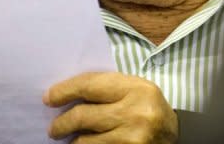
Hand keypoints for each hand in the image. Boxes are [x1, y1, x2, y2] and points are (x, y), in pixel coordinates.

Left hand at [43, 71, 177, 142]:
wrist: (174, 134)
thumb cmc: (146, 104)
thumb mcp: (133, 87)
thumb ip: (106, 87)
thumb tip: (68, 93)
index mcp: (134, 88)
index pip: (90, 86)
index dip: (65, 91)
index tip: (49, 97)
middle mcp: (134, 113)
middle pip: (84, 116)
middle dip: (62, 122)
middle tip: (53, 127)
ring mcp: (133, 139)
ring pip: (86, 141)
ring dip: (72, 141)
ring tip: (66, 138)